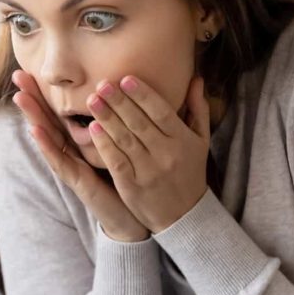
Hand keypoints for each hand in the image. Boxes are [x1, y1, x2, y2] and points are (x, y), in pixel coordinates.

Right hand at [9, 69, 150, 241]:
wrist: (133, 218)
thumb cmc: (130, 180)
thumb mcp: (123, 146)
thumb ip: (119, 124)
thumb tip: (125, 93)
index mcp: (82, 143)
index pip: (60, 112)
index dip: (46, 92)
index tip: (31, 68)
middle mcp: (73, 153)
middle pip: (48, 121)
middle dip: (33, 98)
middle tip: (17, 75)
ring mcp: (72, 168)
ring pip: (48, 139)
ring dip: (33, 118)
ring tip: (20, 97)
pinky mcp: (78, 182)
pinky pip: (61, 162)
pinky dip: (48, 146)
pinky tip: (35, 131)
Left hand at [85, 74, 210, 233]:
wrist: (184, 215)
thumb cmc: (190, 172)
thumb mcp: (201, 141)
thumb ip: (197, 109)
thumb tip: (196, 79)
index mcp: (183, 141)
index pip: (161, 112)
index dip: (143, 95)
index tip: (126, 79)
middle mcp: (166, 155)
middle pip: (139, 123)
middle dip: (119, 102)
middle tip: (102, 83)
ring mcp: (148, 171)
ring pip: (125, 140)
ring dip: (107, 118)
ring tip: (93, 100)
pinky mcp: (132, 186)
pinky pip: (116, 161)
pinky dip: (104, 144)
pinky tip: (92, 128)